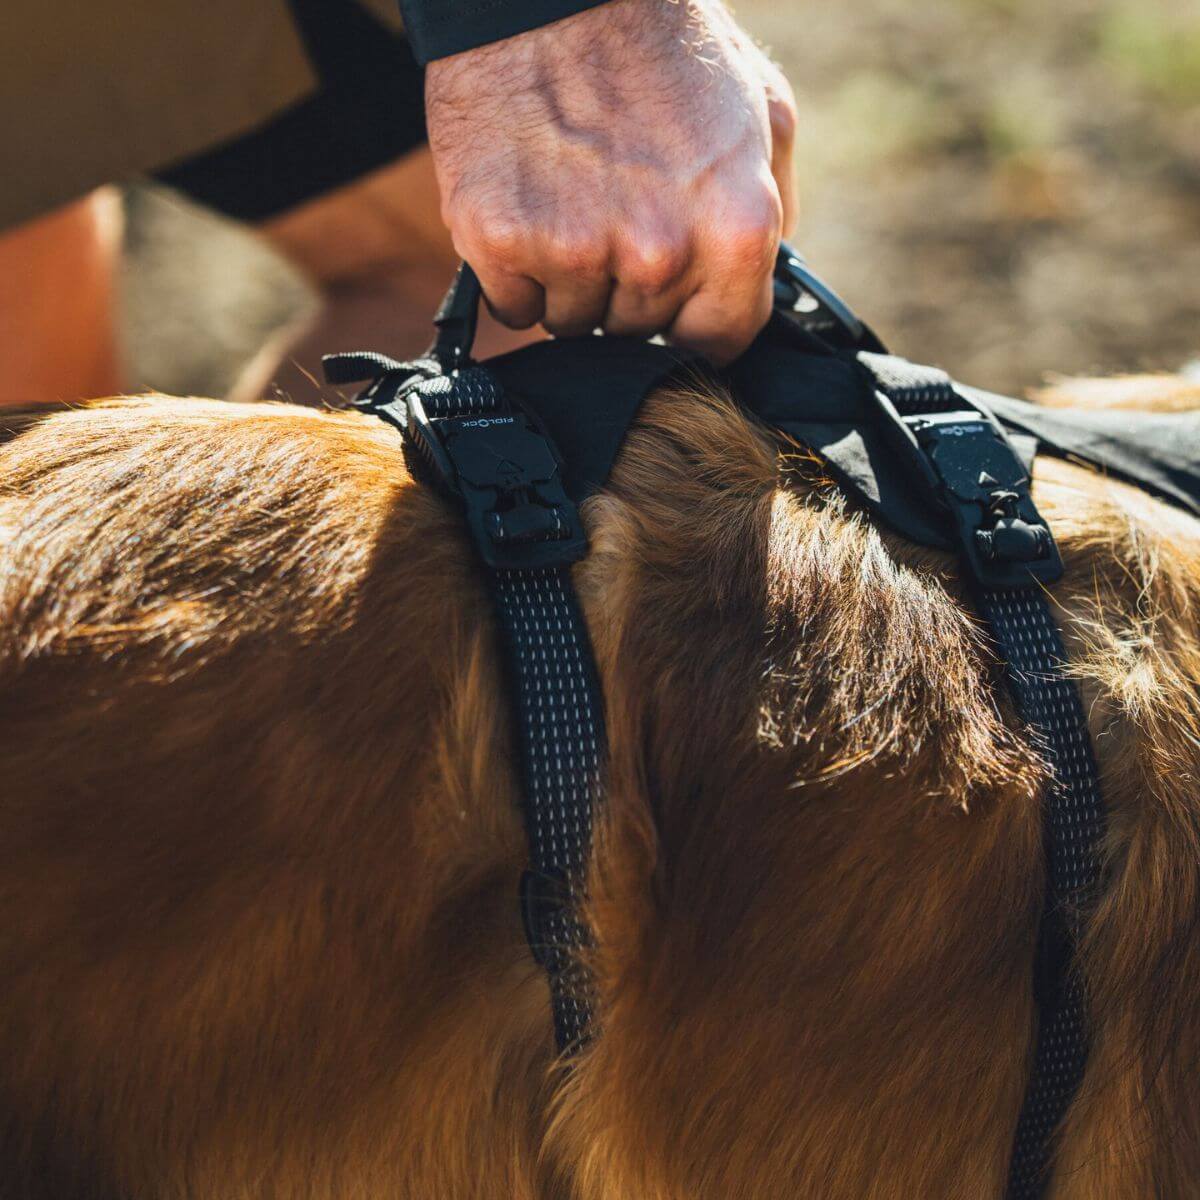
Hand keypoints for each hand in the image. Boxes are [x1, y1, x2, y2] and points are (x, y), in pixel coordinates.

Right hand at [424, 0, 798, 363]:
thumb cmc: (660, 43)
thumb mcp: (761, 109)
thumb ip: (773, 207)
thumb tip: (763, 279)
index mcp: (735, 231)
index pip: (719, 342)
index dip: (694, 319)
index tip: (676, 295)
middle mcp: (658, 254)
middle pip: (638, 333)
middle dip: (629, 288)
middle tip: (614, 208)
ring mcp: (574, 253)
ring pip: (574, 324)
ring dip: (571, 283)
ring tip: (570, 198)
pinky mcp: (499, 243)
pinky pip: (514, 307)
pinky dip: (516, 274)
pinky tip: (529, 209)